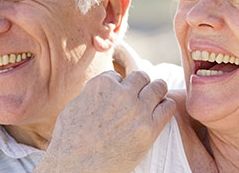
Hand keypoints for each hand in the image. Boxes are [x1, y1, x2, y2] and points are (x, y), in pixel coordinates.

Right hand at [36, 71, 177, 172]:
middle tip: (139, 99)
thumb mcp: (73, 107)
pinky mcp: (149, 129)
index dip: (119, 87)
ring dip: (157, 93)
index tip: (118, 99)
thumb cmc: (70, 141)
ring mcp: (137, 110)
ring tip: (153, 103)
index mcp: (101, 85)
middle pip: (142, 77)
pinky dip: (165, 107)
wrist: (77, 166)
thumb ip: (90, 94)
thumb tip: (99, 89)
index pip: (118, 76)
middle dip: (140, 86)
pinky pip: (168, 107)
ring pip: (159, 87)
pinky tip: (159, 114)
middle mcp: (121, 93)